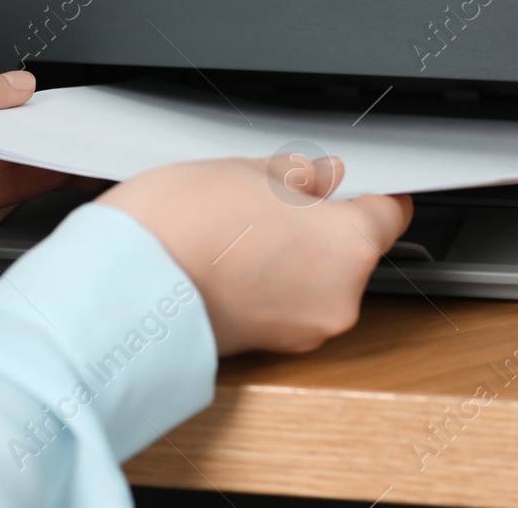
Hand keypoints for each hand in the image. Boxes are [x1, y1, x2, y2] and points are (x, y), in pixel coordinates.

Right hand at [98, 157, 411, 355]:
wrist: (125, 287)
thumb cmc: (181, 225)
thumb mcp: (248, 171)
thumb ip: (299, 176)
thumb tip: (321, 179)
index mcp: (348, 245)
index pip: (392, 214)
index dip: (373, 192)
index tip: (355, 184)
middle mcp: (338, 298)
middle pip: (354, 251)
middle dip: (323, 226)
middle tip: (275, 199)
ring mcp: (303, 330)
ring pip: (319, 280)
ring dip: (295, 256)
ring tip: (240, 229)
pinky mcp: (269, 347)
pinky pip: (288, 304)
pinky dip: (271, 283)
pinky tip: (230, 258)